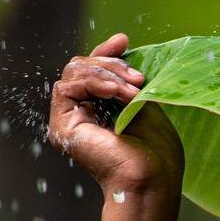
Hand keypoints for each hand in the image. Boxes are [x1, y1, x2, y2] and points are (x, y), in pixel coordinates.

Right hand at [46, 33, 182, 194]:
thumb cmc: (157, 152)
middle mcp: (80, 114)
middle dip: (111, 64)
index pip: (92, 71)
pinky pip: (68, 87)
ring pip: (74, 73)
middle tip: (139, 77)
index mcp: (99, 110)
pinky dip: (96, 84)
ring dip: (109, 75)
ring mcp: (69, 119)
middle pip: (81, 67)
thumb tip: (121, 42)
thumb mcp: (144, 103)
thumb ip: (129, 79)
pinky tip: (119, 94)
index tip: (123, 41)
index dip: (105, 54)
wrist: (152, 179)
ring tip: (134, 90)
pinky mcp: (62, 124)